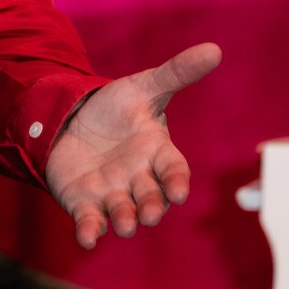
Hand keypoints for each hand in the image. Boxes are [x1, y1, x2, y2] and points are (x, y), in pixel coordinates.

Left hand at [43, 42, 220, 248]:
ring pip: (123, 212)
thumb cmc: (117, 108)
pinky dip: (90, 231)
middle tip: (151, 214)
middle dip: (152, 207)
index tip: (179, 192)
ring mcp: (112, 193)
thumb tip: (214, 50)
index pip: (173, 169)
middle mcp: (138, 178)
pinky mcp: (85, 202)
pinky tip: (87, 238)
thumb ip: (177, 73)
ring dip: (125, 220)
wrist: (74, 119)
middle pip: (150, 197)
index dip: (176, 181)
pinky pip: (90, 221)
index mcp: (156, 152)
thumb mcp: (144, 86)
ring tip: (125, 225)